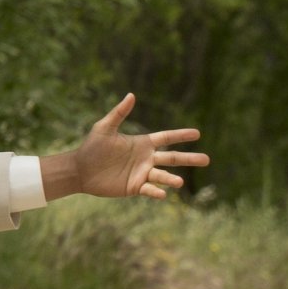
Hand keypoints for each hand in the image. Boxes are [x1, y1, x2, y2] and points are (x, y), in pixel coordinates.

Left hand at [40, 93, 209, 199]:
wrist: (80, 170)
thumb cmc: (92, 147)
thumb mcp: (105, 128)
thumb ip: (119, 113)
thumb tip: (131, 95)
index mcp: (142, 143)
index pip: (167, 138)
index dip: (181, 135)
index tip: (197, 133)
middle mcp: (146, 159)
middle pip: (172, 158)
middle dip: (189, 158)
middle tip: (207, 159)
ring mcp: (142, 174)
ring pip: (163, 176)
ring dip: (172, 179)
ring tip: (181, 182)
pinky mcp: (135, 187)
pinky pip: (149, 189)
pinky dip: (157, 192)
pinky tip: (164, 194)